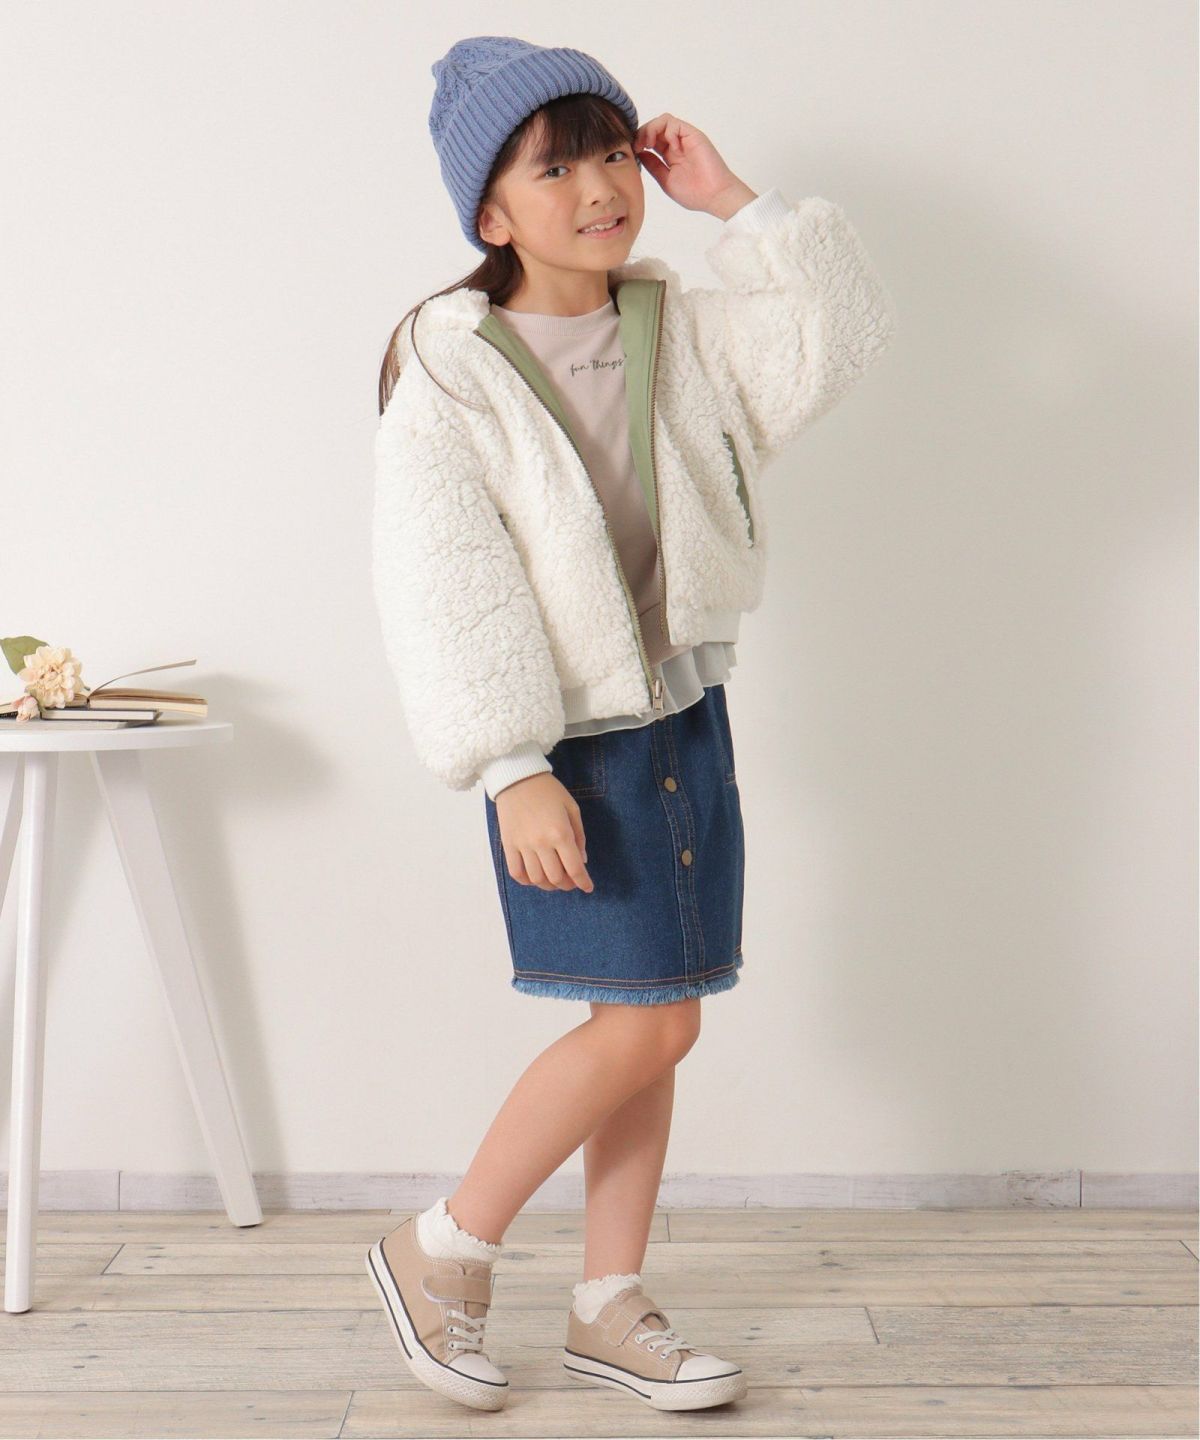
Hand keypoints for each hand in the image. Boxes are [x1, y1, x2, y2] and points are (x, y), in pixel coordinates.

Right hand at [495, 772, 593, 892]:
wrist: (517, 778)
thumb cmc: (549, 790)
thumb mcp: (572, 808)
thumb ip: (579, 836)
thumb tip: (582, 860)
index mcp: (560, 833)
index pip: (575, 868)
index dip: (583, 882)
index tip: (588, 887)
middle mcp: (541, 843)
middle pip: (556, 878)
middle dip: (567, 885)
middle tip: (571, 882)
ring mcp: (523, 845)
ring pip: (537, 879)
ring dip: (548, 886)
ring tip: (554, 881)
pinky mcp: (508, 845)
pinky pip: (516, 872)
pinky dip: (527, 881)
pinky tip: (534, 877)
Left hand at [634, 113, 757, 219]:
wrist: (715, 196)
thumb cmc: (695, 193)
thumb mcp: (666, 180)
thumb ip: (653, 166)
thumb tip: (640, 154)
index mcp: (669, 155)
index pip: (650, 139)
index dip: (639, 141)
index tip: (634, 151)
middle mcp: (676, 144)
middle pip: (654, 127)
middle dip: (642, 133)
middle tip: (639, 146)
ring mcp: (685, 139)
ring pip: (663, 120)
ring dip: (651, 129)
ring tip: (650, 144)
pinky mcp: (693, 135)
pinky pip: (675, 124)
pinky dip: (668, 132)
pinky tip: (670, 148)